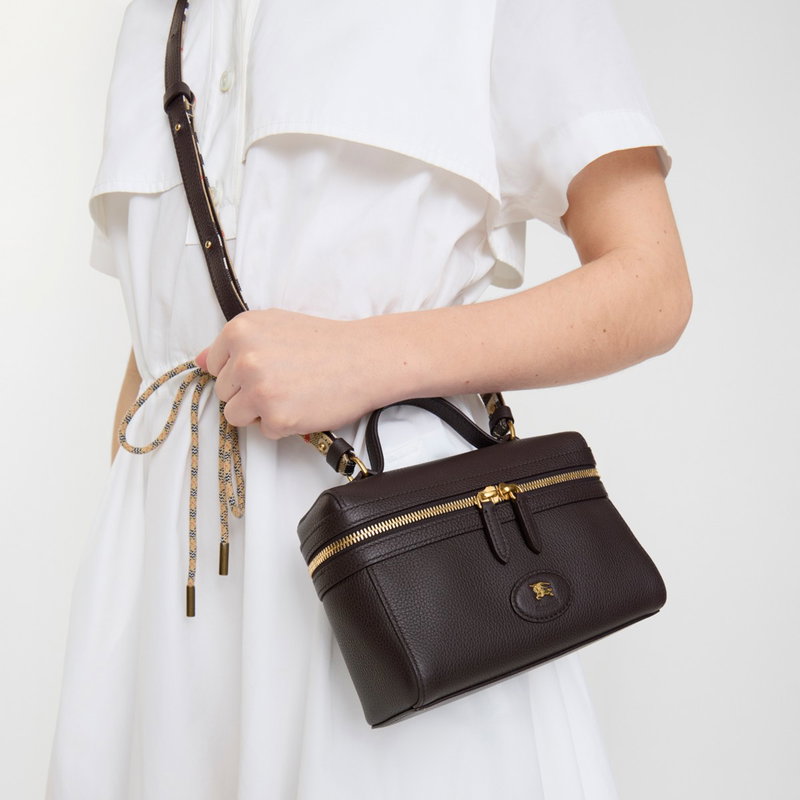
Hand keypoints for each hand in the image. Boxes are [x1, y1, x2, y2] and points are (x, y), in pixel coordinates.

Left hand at [194, 309, 395, 438]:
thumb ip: (235, 343)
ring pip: (236, 415)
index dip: (240, 371)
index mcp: (239, 331)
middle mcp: (244, 359)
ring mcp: (259, 391)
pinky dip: (283, 425)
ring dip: (261, 411)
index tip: (267, 367)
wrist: (365, 359)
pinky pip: (264, 431)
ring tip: (292, 394)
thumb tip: (199, 360)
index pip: (214, 366)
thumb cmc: (325, 342)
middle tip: (286, 380)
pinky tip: (304, 406)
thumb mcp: (275, 325)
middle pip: (224, 392)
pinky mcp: (277, 418)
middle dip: (249, 391)